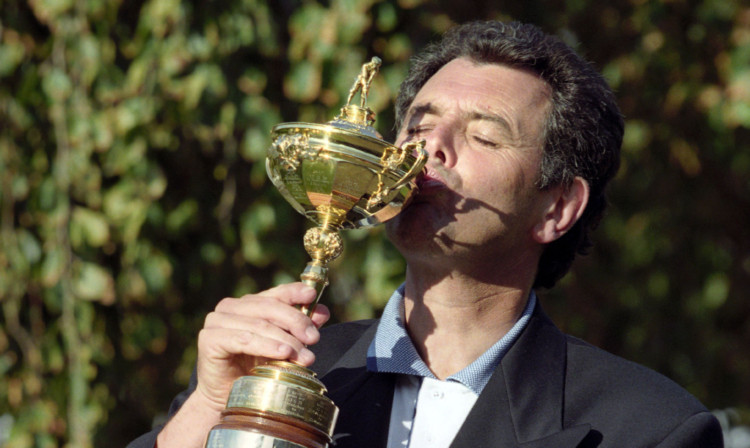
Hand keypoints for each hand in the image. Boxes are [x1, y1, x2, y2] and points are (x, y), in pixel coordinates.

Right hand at [195, 282, 330, 411]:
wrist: (227, 397)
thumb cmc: (255, 369)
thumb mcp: (283, 345)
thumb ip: (300, 327)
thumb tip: (322, 311)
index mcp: (248, 303)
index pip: (275, 292)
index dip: (294, 292)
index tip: (312, 295)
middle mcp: (230, 307)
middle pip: (269, 308)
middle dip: (295, 322)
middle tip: (314, 339)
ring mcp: (217, 321)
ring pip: (259, 325)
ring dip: (285, 340)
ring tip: (304, 355)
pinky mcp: (209, 339)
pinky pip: (243, 339)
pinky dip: (266, 346)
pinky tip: (283, 353)